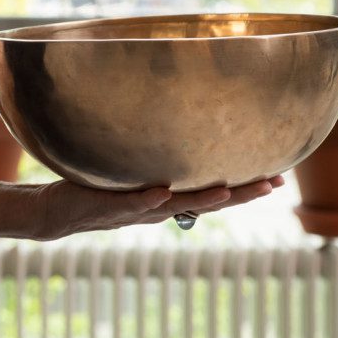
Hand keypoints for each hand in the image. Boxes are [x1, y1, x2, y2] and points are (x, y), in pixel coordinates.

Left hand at [31, 175, 283, 239]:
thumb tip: (177, 124)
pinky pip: (130, 202)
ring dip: (203, 200)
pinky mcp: (107, 206)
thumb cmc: (97, 187)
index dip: (248, 186)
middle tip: (273, 184)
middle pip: (207, 202)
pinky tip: (163, 191)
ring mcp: (135, 208)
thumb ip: (155, 155)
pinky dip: (148, 199)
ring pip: (175, 206)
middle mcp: (159, 207)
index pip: (215, 192)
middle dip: (241, 194)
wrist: (57, 213)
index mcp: (168, 197)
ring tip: (228, 190)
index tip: (280, 175)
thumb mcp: (132, 171)